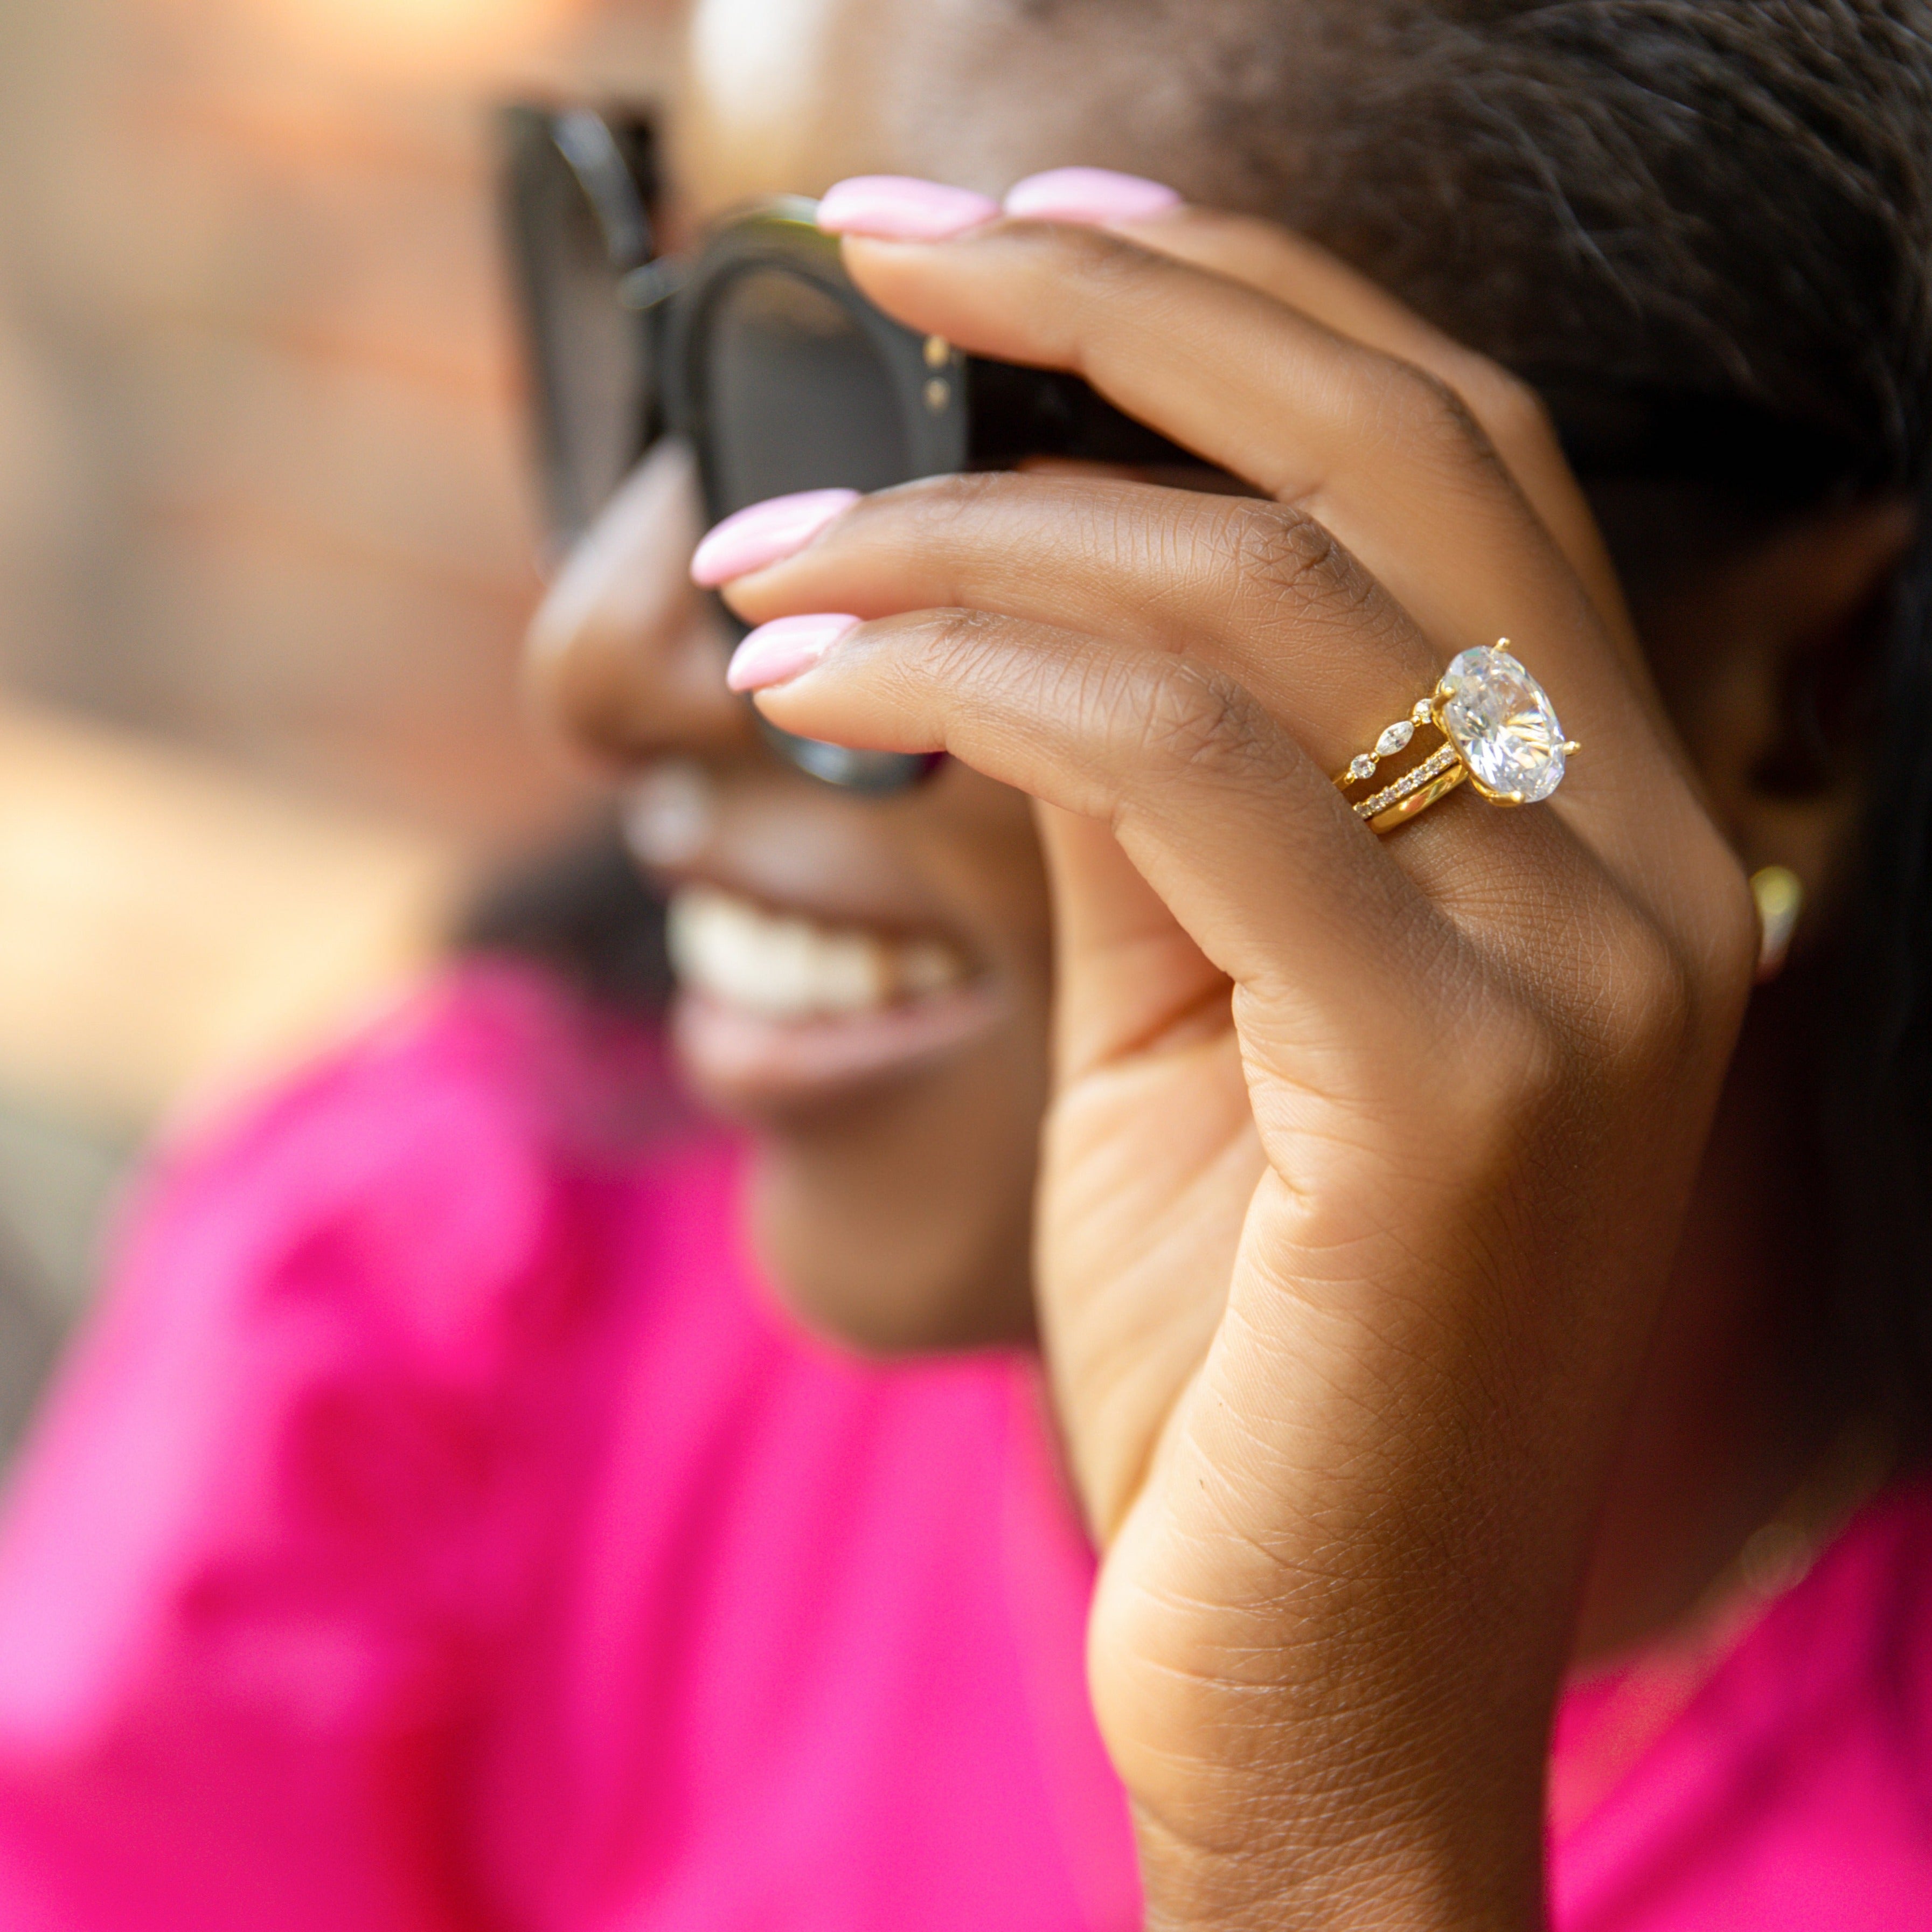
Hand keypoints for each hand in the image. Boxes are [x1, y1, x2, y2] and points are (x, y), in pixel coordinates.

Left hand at [716, 207, 1756, 1929]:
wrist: (1318, 1662)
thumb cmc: (1242, 1344)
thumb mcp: (1186, 1023)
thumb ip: (1147, 797)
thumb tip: (1010, 585)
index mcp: (1609, 828)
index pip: (1445, 455)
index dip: (1238, 299)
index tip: (1021, 229)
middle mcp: (1650, 865)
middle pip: (1392, 451)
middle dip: (1120, 306)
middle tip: (885, 240)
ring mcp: (1588, 973)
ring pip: (1259, 605)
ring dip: (970, 533)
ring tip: (761, 554)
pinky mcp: (1470, 1094)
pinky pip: (1195, 777)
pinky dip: (977, 680)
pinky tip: (809, 673)